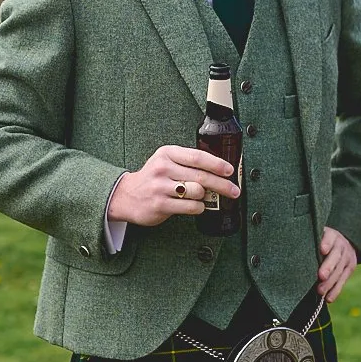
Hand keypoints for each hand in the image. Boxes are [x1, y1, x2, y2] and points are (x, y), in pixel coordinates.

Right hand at [106, 146, 239, 227]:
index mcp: (167, 153)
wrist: (126, 196)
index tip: (230, 170)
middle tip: (234, 191)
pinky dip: (198, 207)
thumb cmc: (153, 178)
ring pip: (197, 192)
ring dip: (206, 197)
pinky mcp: (160, 204)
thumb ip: (187, 161)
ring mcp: (160, 187)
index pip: (197, 156)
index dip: (217, 164)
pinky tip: (196, 206)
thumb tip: (219, 168)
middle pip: (201, 176)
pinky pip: (190, 207)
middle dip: (222, 184)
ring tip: (205, 197)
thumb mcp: (166, 161)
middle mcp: (163, 168)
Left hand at [316, 228, 358, 301]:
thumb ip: (310, 244)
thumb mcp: (316, 237)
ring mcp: (347, 257)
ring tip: (320, 292)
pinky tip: (328, 298)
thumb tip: (291, 253)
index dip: (326, 243)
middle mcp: (341, 245)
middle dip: (328, 267)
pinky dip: (335, 290)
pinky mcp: (350, 268)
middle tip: (321, 276)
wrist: (342, 242)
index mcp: (331, 235)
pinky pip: (343, 280)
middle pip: (336, 256)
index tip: (322, 250)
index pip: (330, 237)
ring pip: (339, 270)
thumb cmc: (320, 241)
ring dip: (330, 282)